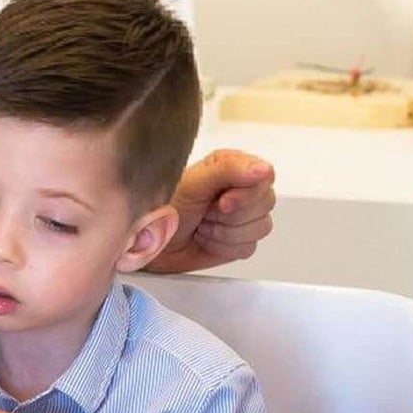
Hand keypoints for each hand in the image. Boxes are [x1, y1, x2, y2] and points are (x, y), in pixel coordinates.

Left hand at [146, 150, 275, 273]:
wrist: (147, 239)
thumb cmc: (164, 205)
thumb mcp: (193, 182)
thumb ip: (229, 170)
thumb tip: (264, 169)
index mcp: (232, 165)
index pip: (264, 177)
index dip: (246, 194)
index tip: (222, 203)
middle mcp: (240, 188)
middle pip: (265, 204)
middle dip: (230, 215)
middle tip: (205, 213)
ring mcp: (242, 216)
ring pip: (259, 228)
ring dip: (224, 232)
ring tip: (202, 225)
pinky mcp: (238, 240)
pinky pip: (248, 247)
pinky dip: (222, 247)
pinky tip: (205, 238)